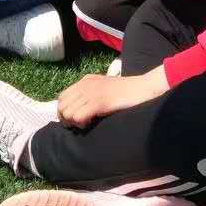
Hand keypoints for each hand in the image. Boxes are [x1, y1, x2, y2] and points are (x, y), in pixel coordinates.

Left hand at [56, 68, 170, 127]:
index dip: (65, 111)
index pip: (62, 97)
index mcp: (86, 81)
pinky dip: (81, 124)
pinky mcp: (99, 102)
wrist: (144, 88)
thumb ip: (91, 95)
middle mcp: (85, 85)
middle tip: (79, 125)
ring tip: (86, 124)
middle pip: (61, 105)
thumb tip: (78, 111)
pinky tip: (91, 124)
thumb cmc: (128, 93)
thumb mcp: (105, 89)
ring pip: (67, 112)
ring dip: (73, 122)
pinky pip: (77, 116)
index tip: (74, 120)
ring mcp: (91, 93)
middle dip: (66, 119)